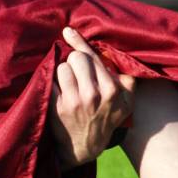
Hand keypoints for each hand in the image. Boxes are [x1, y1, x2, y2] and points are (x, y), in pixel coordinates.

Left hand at [49, 26, 136, 168]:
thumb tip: (116, 60)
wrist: (84, 147)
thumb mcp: (125, 104)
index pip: (92, 58)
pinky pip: (50, 81)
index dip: (78, 42)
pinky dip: (52, 83)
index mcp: (111, 91)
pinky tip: (58, 91)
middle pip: (75, 58)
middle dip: (73, 62)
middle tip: (76, 73)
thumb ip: (126, 82)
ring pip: (62, 67)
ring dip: (63, 73)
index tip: (67, 30)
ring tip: (68, 85)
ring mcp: (74, 101)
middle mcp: (93, 95)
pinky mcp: (57, 107)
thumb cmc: (105, 119)